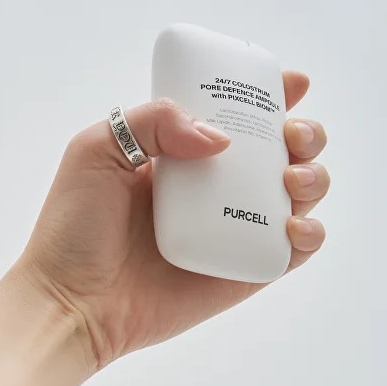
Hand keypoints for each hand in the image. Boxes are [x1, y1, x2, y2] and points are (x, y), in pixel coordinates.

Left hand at [16, 72, 327, 373]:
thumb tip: (219, 138)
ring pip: (295, 198)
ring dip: (314, 179)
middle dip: (304, 135)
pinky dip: (309, 236)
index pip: (237, 118)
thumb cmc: (74, 228)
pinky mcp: (238, 274)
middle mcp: (212, 191)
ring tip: (293, 179)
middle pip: (279, 154)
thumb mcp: (97, 151)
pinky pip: (290, 253)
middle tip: (291, 138)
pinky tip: (295, 225)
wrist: (72, 301)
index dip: (270, 98)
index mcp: (181, 155)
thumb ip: (152, 122)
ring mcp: (228, 232)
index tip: (292, 84)